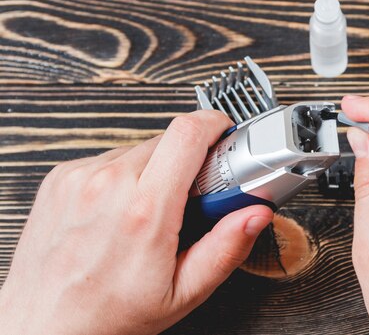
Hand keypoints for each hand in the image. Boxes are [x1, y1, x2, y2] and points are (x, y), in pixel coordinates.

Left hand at [0, 110, 273, 334]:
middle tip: (193, 194)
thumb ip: (226, 248)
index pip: (187, 134)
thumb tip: (255, 214)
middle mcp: (108, 185)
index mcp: (144, 212)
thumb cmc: (108, 314)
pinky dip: (124, 175)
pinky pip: (109, 159)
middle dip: (190, 159)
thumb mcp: (182, 292)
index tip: (225, 134)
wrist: (42, 326)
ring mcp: (80, 178)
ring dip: (156, 168)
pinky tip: (121, 208)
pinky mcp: (61, 177)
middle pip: (167, 140)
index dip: (214, 124)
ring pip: (139, 148)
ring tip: (152, 209)